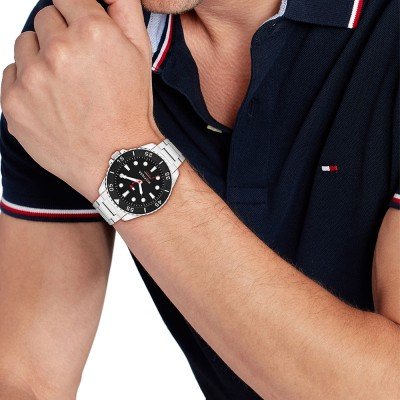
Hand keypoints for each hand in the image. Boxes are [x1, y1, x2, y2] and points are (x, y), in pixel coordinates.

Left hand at [1, 0, 162, 201]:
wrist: (118, 161)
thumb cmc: (130, 111)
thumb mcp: (140, 55)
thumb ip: (123, 8)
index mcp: (92, 32)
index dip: (76, 18)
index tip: (81, 36)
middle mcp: (58, 50)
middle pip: (44, 19)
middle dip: (60, 37)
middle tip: (78, 69)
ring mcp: (32, 79)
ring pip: (25, 46)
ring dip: (41, 59)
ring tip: (65, 88)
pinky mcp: (13, 104)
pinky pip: (11, 76)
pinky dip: (27, 84)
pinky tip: (51, 103)